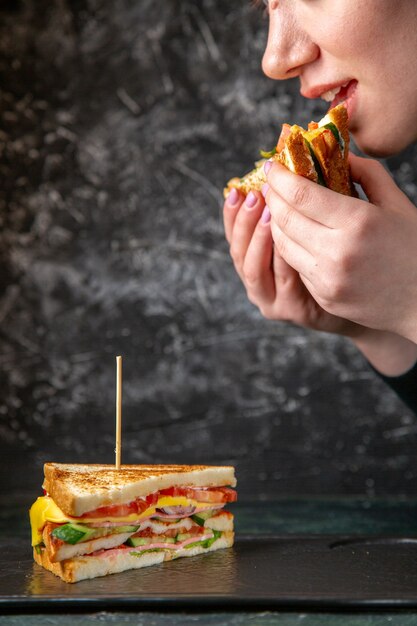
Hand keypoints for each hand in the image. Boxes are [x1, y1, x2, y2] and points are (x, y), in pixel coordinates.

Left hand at [223, 184, 416, 375]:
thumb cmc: (414, 248)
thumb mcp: (397, 204)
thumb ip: (367, 174)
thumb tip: (337, 154)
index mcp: (358, 222)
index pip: (301, 195)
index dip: (280, 178)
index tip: (271, 166)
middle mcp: (338, 252)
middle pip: (285, 218)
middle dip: (272, 197)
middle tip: (270, 184)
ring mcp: (328, 279)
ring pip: (283, 245)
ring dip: (274, 223)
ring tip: (277, 207)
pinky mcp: (324, 297)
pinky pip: (296, 266)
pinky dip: (290, 247)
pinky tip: (293, 235)